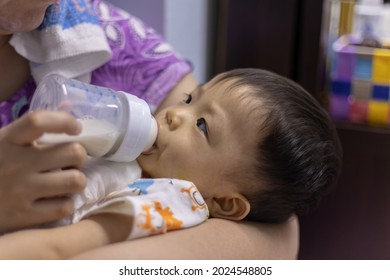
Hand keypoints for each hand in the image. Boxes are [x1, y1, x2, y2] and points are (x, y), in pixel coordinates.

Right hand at [0, 111, 87, 232]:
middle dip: (79, 156)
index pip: (39, 121)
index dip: (64, 121)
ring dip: (76, 180)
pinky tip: (56, 200)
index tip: (76, 128)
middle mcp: (15, 163)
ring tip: (66, 180)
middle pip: (73, 152)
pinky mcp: (23, 216)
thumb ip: (36, 125)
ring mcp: (19, 191)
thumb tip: (69, 106)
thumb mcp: (5, 141)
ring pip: (75, 180)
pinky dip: (66, 203)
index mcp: (8, 140)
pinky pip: (64, 207)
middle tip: (71, 162)